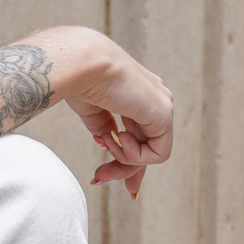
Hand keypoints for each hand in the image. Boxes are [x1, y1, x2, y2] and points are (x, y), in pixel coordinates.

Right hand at [0, 27, 172, 197]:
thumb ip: (104, 127)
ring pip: (152, 153)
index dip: (129, 159)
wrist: (81, 64)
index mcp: (137, 94)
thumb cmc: (79, 79)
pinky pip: (157, 154)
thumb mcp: (92, 109)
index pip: (142, 134)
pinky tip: (118, 138)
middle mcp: (153, 98)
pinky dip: (134, 156)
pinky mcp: (164, 114)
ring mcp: (162, 105)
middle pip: (145, 147)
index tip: (104, 177)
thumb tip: (108, 143)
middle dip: (122, 169)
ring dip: (123, 159)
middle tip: (97, 179)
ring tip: (106, 142)